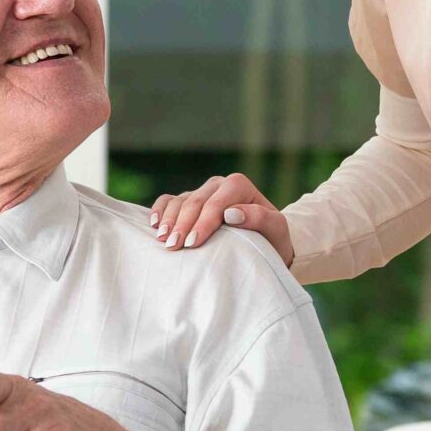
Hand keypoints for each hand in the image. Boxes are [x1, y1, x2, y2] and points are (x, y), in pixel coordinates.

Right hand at [150, 173, 290, 265]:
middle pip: (194, 202)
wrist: (264, 242)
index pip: (215, 204)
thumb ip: (260, 219)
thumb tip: (231, 213)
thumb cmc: (272, 238)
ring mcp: (201, 192)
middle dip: (182, 225)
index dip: (202, 223)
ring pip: (178, 201)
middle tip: (173, 246)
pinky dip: (159, 210)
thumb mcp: (276, 230)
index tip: (193, 244)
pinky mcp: (187, 200)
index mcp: (238, 185)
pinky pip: (168, 200)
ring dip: (168, 221)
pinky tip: (153, 225)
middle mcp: (217, 184)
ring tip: (163, 240)